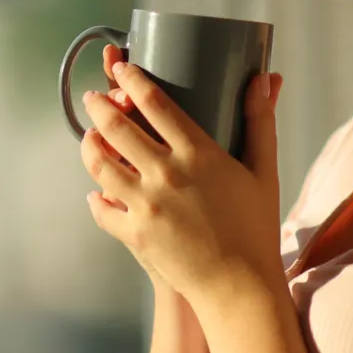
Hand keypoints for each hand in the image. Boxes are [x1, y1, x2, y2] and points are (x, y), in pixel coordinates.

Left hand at [78, 52, 285, 304]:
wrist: (240, 286)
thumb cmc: (256, 227)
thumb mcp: (263, 171)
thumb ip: (260, 122)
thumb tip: (264, 78)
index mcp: (198, 153)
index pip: (155, 103)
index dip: (132, 79)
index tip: (120, 67)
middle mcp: (167, 174)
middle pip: (117, 127)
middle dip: (99, 105)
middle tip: (93, 97)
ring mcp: (146, 205)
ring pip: (100, 163)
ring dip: (89, 144)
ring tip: (89, 136)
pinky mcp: (135, 234)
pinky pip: (101, 209)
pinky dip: (95, 198)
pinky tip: (95, 191)